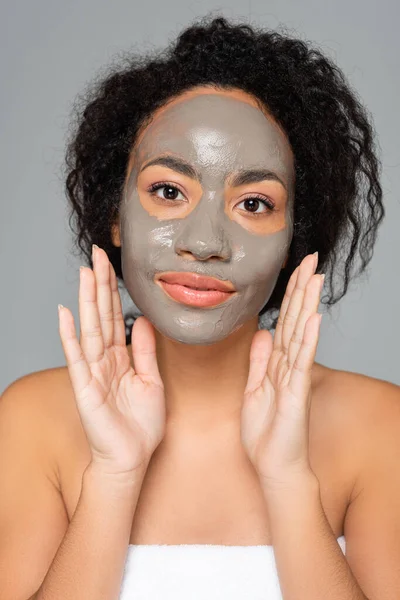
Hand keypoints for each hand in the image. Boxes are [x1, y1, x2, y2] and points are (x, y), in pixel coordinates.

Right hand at [58, 245, 165, 477]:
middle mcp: (104, 360)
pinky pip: (78, 358)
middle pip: (102, 315)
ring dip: (86, 301)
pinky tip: (64, 314)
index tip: (113, 264)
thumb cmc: (141, 425)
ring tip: (85, 273)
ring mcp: (93, 372)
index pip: (117, 316)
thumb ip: (145, 352)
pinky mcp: (85, 388)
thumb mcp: (151, 382)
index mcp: (121, 358)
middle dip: (100, 284)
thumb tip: (144, 322)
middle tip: (98, 254)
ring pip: (90, 329)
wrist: (132, 459)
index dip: (115, 291)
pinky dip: (70, 336)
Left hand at [240, 253, 323, 492]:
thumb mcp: (255, 389)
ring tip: (315, 277)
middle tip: (311, 259)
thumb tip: (264, 333)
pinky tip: (314, 317)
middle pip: (297, 320)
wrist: (273, 465)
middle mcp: (290, 365)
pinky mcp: (297, 393)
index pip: (286, 321)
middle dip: (302, 289)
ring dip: (308, 304)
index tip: (295, 269)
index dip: (290, 295)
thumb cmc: (266, 432)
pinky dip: (308, 339)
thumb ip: (260, 361)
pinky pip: (302, 361)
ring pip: (302, 333)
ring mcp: (295, 377)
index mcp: (278, 363)